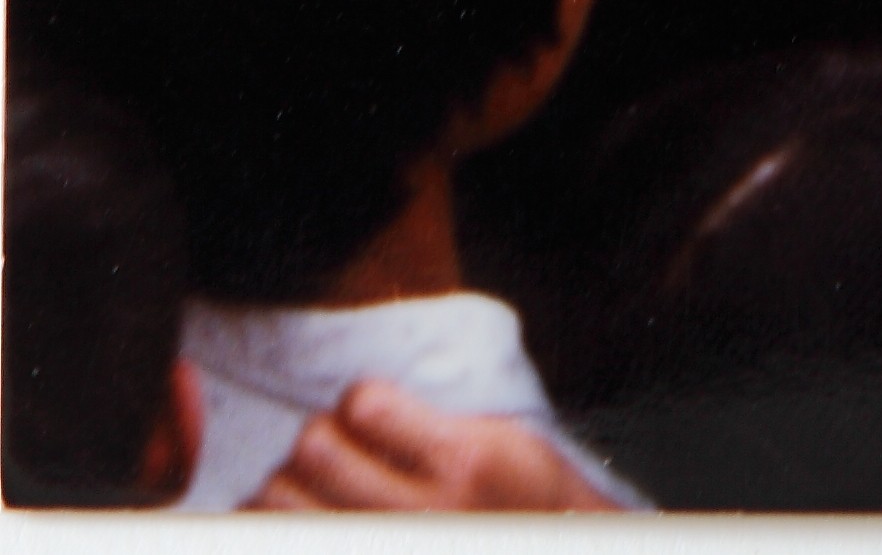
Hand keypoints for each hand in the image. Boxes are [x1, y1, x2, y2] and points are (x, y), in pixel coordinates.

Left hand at [248, 379, 616, 511]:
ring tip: (315, 494)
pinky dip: (276, 528)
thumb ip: (437, 418)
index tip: (373, 414)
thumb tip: (360, 398)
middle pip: (312, 451)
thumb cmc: (523, 498)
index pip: (365, 406)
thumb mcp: (505, 440)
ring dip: (287, 490)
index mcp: (461, 462)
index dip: (361, 400)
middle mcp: (419, 517)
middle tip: (338, 453)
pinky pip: (279, 541)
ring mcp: (383, 551)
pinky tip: (303, 523)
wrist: (548, 545)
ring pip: (278, 504)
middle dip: (318, 440)